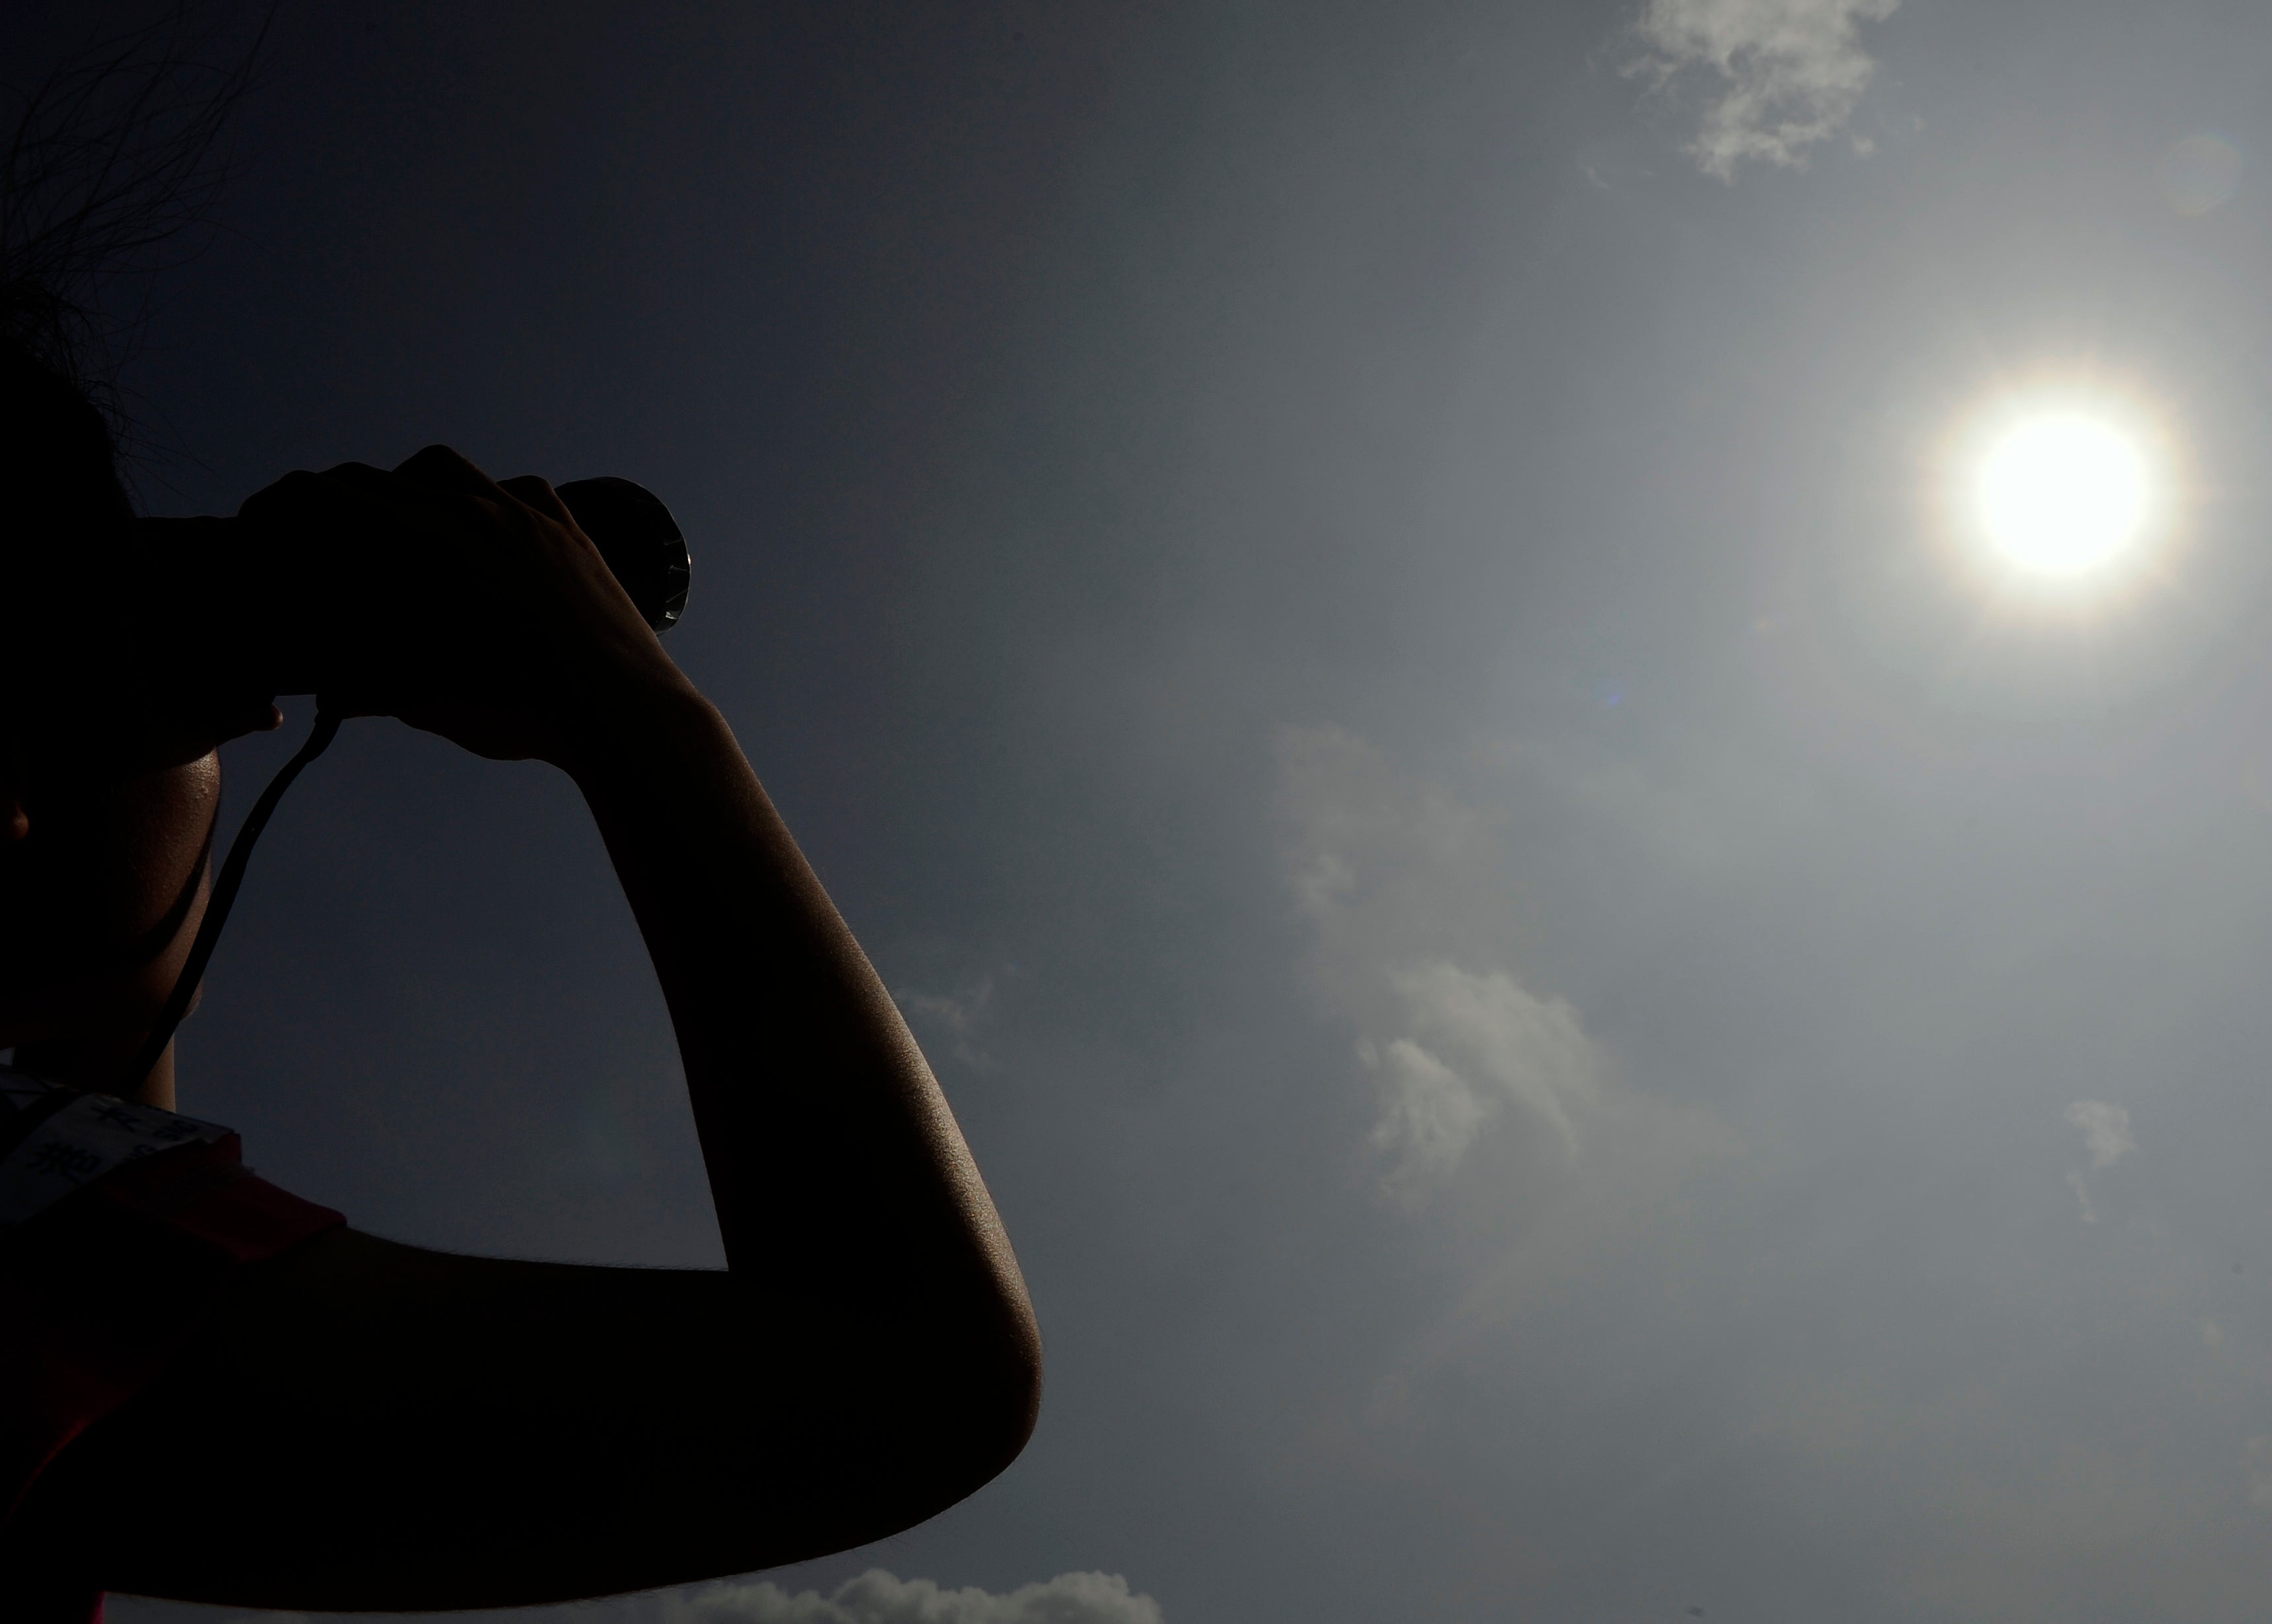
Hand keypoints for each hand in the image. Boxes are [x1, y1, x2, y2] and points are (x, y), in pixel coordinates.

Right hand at [238, 446, 695, 767]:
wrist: (619, 705)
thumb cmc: (516, 712)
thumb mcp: (428, 701)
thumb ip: (371, 685)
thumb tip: (329, 693)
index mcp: (420, 546)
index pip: (329, 500)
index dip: (284, 505)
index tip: (258, 520)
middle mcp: (469, 512)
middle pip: (378, 478)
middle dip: (337, 495)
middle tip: (313, 518)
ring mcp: (524, 514)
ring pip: (448, 470)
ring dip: (410, 483)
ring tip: (398, 514)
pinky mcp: (567, 529)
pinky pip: (522, 490)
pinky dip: (492, 499)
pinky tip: (488, 524)